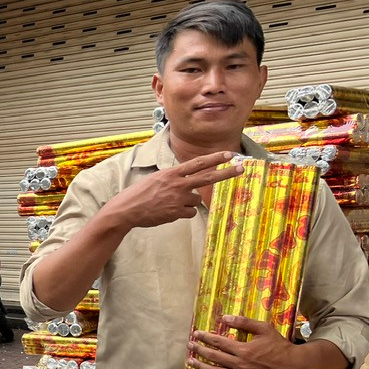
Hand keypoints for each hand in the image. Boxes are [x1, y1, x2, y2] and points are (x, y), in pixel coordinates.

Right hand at [103, 151, 242, 229]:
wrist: (126, 210)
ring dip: (189, 202)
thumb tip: (188, 182)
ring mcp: (178, 199)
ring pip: (196, 199)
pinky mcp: (176, 213)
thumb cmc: (138, 194)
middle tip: (242, 168)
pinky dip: (182, 212)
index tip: (229, 155)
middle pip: (208, 177)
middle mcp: (178, 184)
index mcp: (172, 173)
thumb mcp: (155, 179)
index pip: (198, 163)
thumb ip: (173, 178)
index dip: (215, 159)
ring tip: (170, 203)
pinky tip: (169, 211)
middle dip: (227, 173)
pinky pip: (189, 212)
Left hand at [188, 315, 294, 368]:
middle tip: (189, 345)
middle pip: (213, 356)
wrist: (292, 364)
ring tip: (190, 361)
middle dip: (199, 350)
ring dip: (201, 367)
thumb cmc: (278, 344)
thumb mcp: (263, 328)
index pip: (218, 342)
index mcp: (243, 350)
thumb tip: (224, 317)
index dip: (205, 337)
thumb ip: (244, 322)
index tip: (195, 333)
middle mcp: (239, 364)